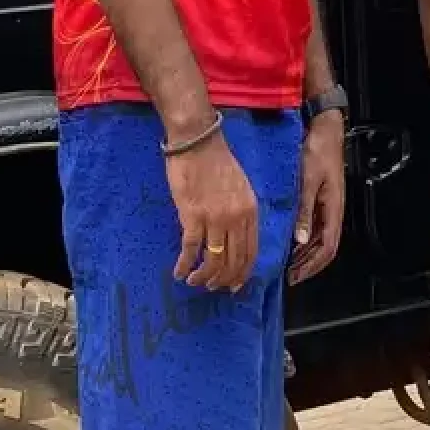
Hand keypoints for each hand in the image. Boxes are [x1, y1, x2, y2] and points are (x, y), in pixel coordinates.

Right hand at [165, 128, 259, 291]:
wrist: (197, 142)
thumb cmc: (217, 162)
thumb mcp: (241, 188)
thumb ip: (242, 212)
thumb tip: (237, 237)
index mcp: (250, 211)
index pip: (251, 252)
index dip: (242, 273)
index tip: (234, 285)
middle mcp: (237, 219)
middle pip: (234, 261)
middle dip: (223, 279)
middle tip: (212, 287)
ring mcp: (215, 219)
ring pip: (214, 260)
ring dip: (204, 277)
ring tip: (194, 281)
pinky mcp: (193, 217)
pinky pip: (191, 250)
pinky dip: (184, 265)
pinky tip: (178, 272)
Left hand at [288, 117, 346, 284]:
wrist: (325, 130)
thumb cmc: (317, 152)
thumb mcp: (306, 182)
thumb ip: (304, 211)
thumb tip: (301, 241)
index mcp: (333, 210)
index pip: (327, 248)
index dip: (312, 265)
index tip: (294, 276)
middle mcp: (333, 212)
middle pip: (325, 248)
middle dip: (308, 265)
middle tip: (287, 275)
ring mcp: (327, 207)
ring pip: (320, 239)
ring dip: (305, 254)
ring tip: (286, 264)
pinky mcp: (320, 200)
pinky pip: (314, 227)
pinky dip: (304, 240)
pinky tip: (290, 242)